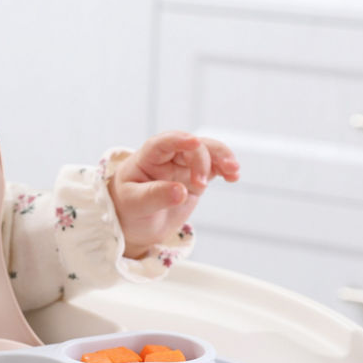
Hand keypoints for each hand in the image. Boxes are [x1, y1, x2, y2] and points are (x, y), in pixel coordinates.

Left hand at [109, 132, 238, 259]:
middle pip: (190, 147)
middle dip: (201, 160)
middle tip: (200, 184)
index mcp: (147, 157)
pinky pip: (214, 167)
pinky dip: (225, 169)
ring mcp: (184, 165)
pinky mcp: (196, 177)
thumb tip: (181, 191)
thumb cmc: (129, 208)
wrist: (136, 223)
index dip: (178, 140)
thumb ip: (156, 196)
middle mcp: (168, 157)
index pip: (162, 143)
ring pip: (207, 151)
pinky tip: (233, 177)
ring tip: (233, 172)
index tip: (193, 142)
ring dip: (221, 157)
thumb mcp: (135, 204)